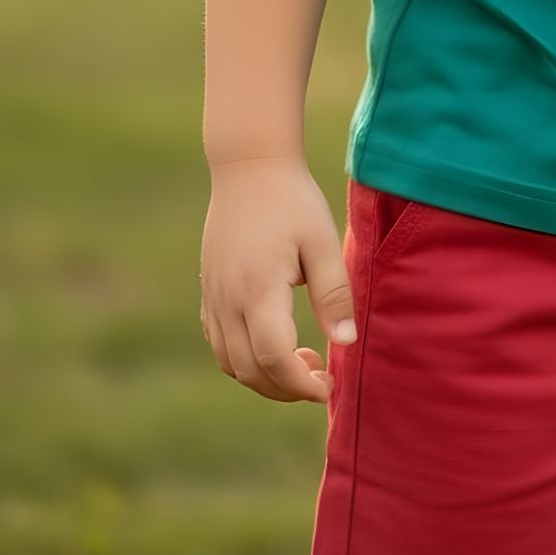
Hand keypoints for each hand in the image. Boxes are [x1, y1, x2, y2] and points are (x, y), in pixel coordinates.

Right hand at [200, 155, 356, 403]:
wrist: (248, 166)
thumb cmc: (292, 200)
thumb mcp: (322, 241)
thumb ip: (334, 293)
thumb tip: (346, 343)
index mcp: (258, 289)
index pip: (274, 359)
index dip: (301, 384)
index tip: (328, 385)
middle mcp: (228, 300)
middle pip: (249, 371)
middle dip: (286, 388)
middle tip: (320, 375)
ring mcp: (213, 296)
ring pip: (230, 363)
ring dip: (264, 377)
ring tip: (301, 358)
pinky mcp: (209, 290)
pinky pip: (219, 343)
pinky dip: (244, 359)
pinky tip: (273, 341)